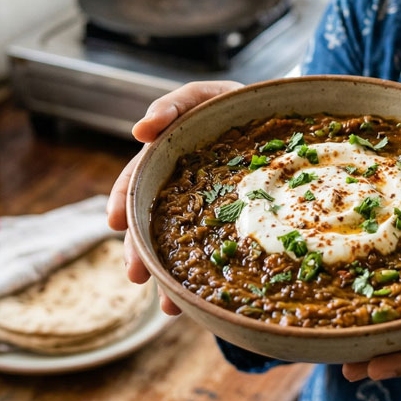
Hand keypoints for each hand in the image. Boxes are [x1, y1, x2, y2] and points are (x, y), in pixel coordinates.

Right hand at [107, 80, 242, 314]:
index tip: (114, 223)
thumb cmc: (240, 103)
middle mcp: (180, 186)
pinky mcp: (230, 224)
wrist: (287, 117)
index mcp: (168, 158)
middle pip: (154, 221)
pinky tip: (192, 304)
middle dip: (141, 250)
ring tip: (167, 305)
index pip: (137, 179)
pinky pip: (212, 254)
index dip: (123, 200)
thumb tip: (139, 131)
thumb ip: (173, 106)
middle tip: (136, 274)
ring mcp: (205, 207)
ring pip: (178, 244)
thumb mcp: (206, 96)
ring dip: (169, 275)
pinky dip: (199, 279)